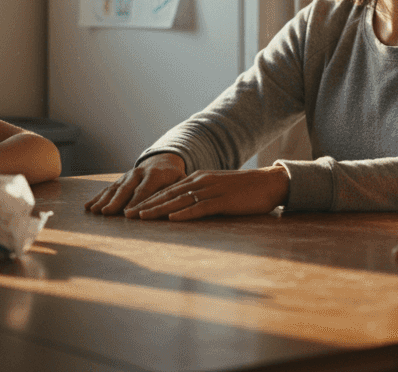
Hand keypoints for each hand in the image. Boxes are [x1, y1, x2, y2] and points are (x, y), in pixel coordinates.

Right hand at [85, 153, 186, 214]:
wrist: (164, 161)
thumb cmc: (176, 177)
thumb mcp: (182, 181)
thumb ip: (180, 191)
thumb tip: (180, 204)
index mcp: (156, 174)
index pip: (145, 190)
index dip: (136, 202)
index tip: (128, 214)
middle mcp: (139, 173)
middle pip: (126, 189)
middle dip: (116, 201)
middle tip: (107, 212)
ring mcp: (128, 176)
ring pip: (114, 188)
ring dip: (103, 200)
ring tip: (94, 211)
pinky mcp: (121, 180)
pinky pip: (108, 188)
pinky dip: (98, 197)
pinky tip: (88, 206)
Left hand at [128, 166, 290, 220]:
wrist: (270, 182)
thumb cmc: (246, 189)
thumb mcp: (219, 188)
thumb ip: (202, 194)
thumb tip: (185, 205)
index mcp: (199, 178)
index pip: (169, 190)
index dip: (149, 199)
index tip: (132, 209)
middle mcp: (201, 182)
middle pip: (169, 195)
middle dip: (146, 205)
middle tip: (127, 215)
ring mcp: (212, 190)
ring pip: (179, 201)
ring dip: (159, 210)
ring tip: (141, 217)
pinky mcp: (224, 201)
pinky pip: (201, 208)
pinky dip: (185, 213)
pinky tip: (172, 219)